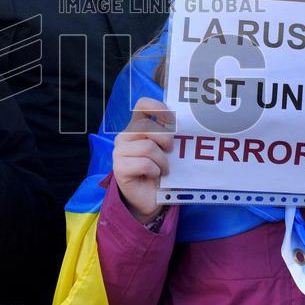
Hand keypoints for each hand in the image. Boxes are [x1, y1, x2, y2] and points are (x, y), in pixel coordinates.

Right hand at [113, 97, 173, 223]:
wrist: (150, 199)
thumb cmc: (160, 171)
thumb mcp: (167, 150)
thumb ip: (170, 135)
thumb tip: (185, 124)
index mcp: (137, 127)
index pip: (142, 105)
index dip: (158, 107)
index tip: (171, 119)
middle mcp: (125, 136)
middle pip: (147, 127)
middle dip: (165, 140)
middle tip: (170, 151)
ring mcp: (119, 152)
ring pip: (147, 147)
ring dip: (162, 161)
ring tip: (163, 169)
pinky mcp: (119, 168)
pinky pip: (143, 164)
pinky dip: (154, 171)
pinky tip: (153, 175)